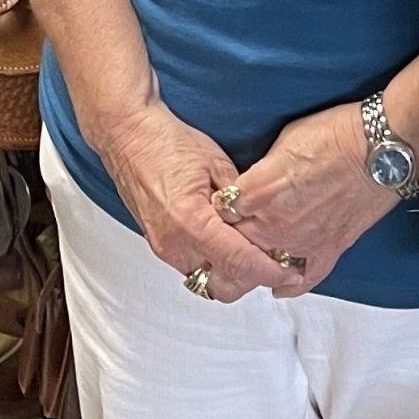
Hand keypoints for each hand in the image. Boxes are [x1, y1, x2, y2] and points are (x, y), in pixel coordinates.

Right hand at [94, 100, 308, 301]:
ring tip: (254, 253)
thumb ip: (240, 198)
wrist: (127, 136)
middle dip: (251, 278)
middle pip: (222, 282)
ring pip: (205, 279)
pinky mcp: (158, 244)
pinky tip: (228, 245)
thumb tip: (263, 219)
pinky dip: (212, 263)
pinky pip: (191, 267)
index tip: (291, 271)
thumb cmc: (166, 142)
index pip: (238, 261)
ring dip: (230, 272)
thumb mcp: (217, 163)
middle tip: (276, 262)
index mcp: (190, 221)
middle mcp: (173, 242)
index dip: (269, 270)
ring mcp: (162, 246)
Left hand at [226, 102, 395, 292]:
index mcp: (257, 192)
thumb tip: (253, 183)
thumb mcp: (284, 140)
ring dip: (250, 268)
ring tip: (242, 267)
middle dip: (225, 244)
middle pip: (232, 248)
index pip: (217, 214)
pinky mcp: (327, 251)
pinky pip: (301, 280)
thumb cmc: (337, 135)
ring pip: (260, 270)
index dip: (215, 212)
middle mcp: (273, 223)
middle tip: (222, 243)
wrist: (380, 150)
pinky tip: (279, 286)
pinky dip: (288, 286)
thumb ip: (261, 171)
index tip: (217, 211)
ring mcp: (300, 242)